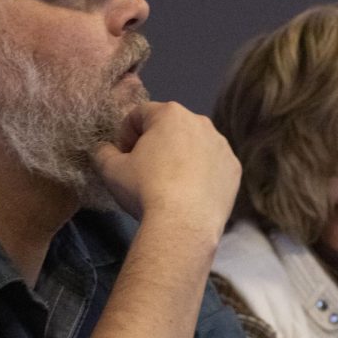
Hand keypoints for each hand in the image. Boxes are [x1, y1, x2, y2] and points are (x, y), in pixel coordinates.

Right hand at [88, 101, 240, 234]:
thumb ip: (103, 152)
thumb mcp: (111, 170)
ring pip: (194, 145)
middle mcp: (200, 122)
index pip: (139, 114)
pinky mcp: (234, 168)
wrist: (184, 224)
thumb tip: (104, 149)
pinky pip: (213, 165)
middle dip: (155, 144)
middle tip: (145, 171)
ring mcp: (221, 145)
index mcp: (170, 114)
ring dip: (181, 158)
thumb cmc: (145, 189)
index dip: (126, 134)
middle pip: (170, 128)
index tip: (123, 157)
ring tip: (170, 185)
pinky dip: (202, 174)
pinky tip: (191, 194)